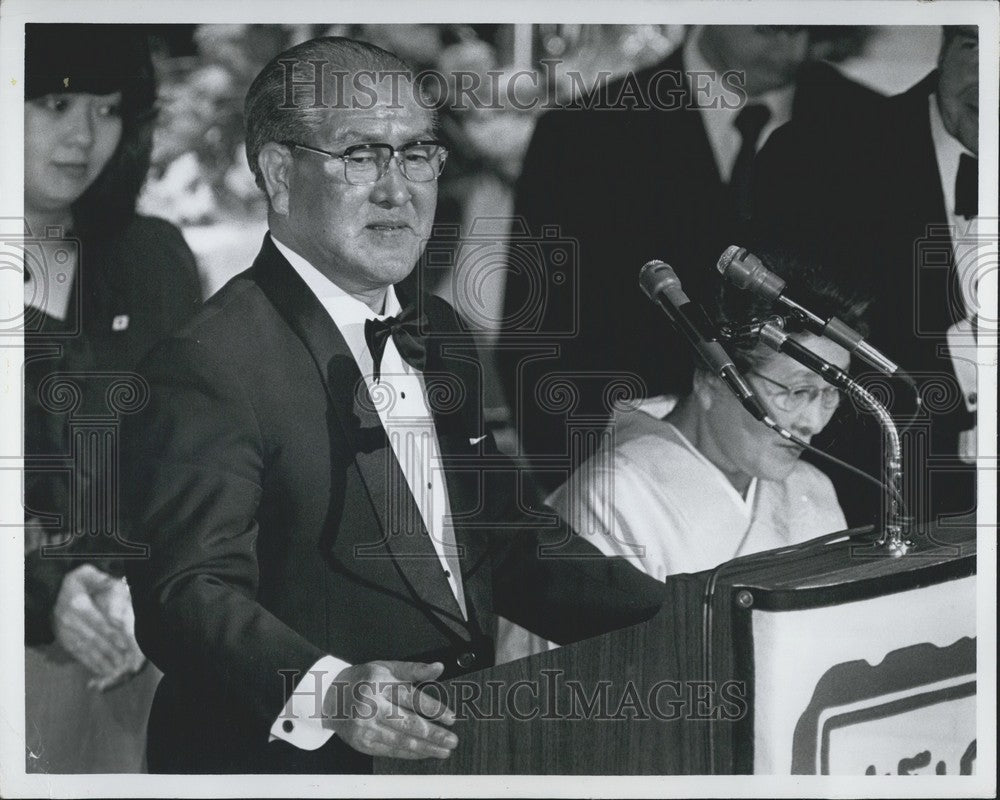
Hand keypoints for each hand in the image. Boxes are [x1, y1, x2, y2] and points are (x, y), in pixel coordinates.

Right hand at [52, 565, 143, 684]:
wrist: (50, 592)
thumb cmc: (77, 582)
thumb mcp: (88, 574)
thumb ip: (104, 581)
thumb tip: (118, 588)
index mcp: (78, 603)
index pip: (102, 621)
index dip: (118, 634)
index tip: (131, 644)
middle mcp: (70, 620)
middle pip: (97, 639)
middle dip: (116, 652)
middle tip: (133, 662)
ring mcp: (66, 633)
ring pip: (89, 650)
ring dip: (107, 661)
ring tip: (124, 670)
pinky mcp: (64, 641)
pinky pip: (80, 654)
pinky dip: (94, 664)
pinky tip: (107, 671)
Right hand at [324, 661, 456, 759]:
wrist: (330, 697)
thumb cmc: (361, 680)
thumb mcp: (386, 667)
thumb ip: (414, 669)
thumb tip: (438, 667)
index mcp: (380, 683)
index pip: (412, 697)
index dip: (434, 709)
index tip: (451, 717)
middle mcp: (372, 705)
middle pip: (408, 723)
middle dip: (433, 734)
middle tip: (452, 739)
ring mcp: (366, 726)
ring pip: (401, 740)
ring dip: (425, 748)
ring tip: (443, 750)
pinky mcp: (363, 742)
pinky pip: (391, 750)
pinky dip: (410, 754)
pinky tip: (424, 753)